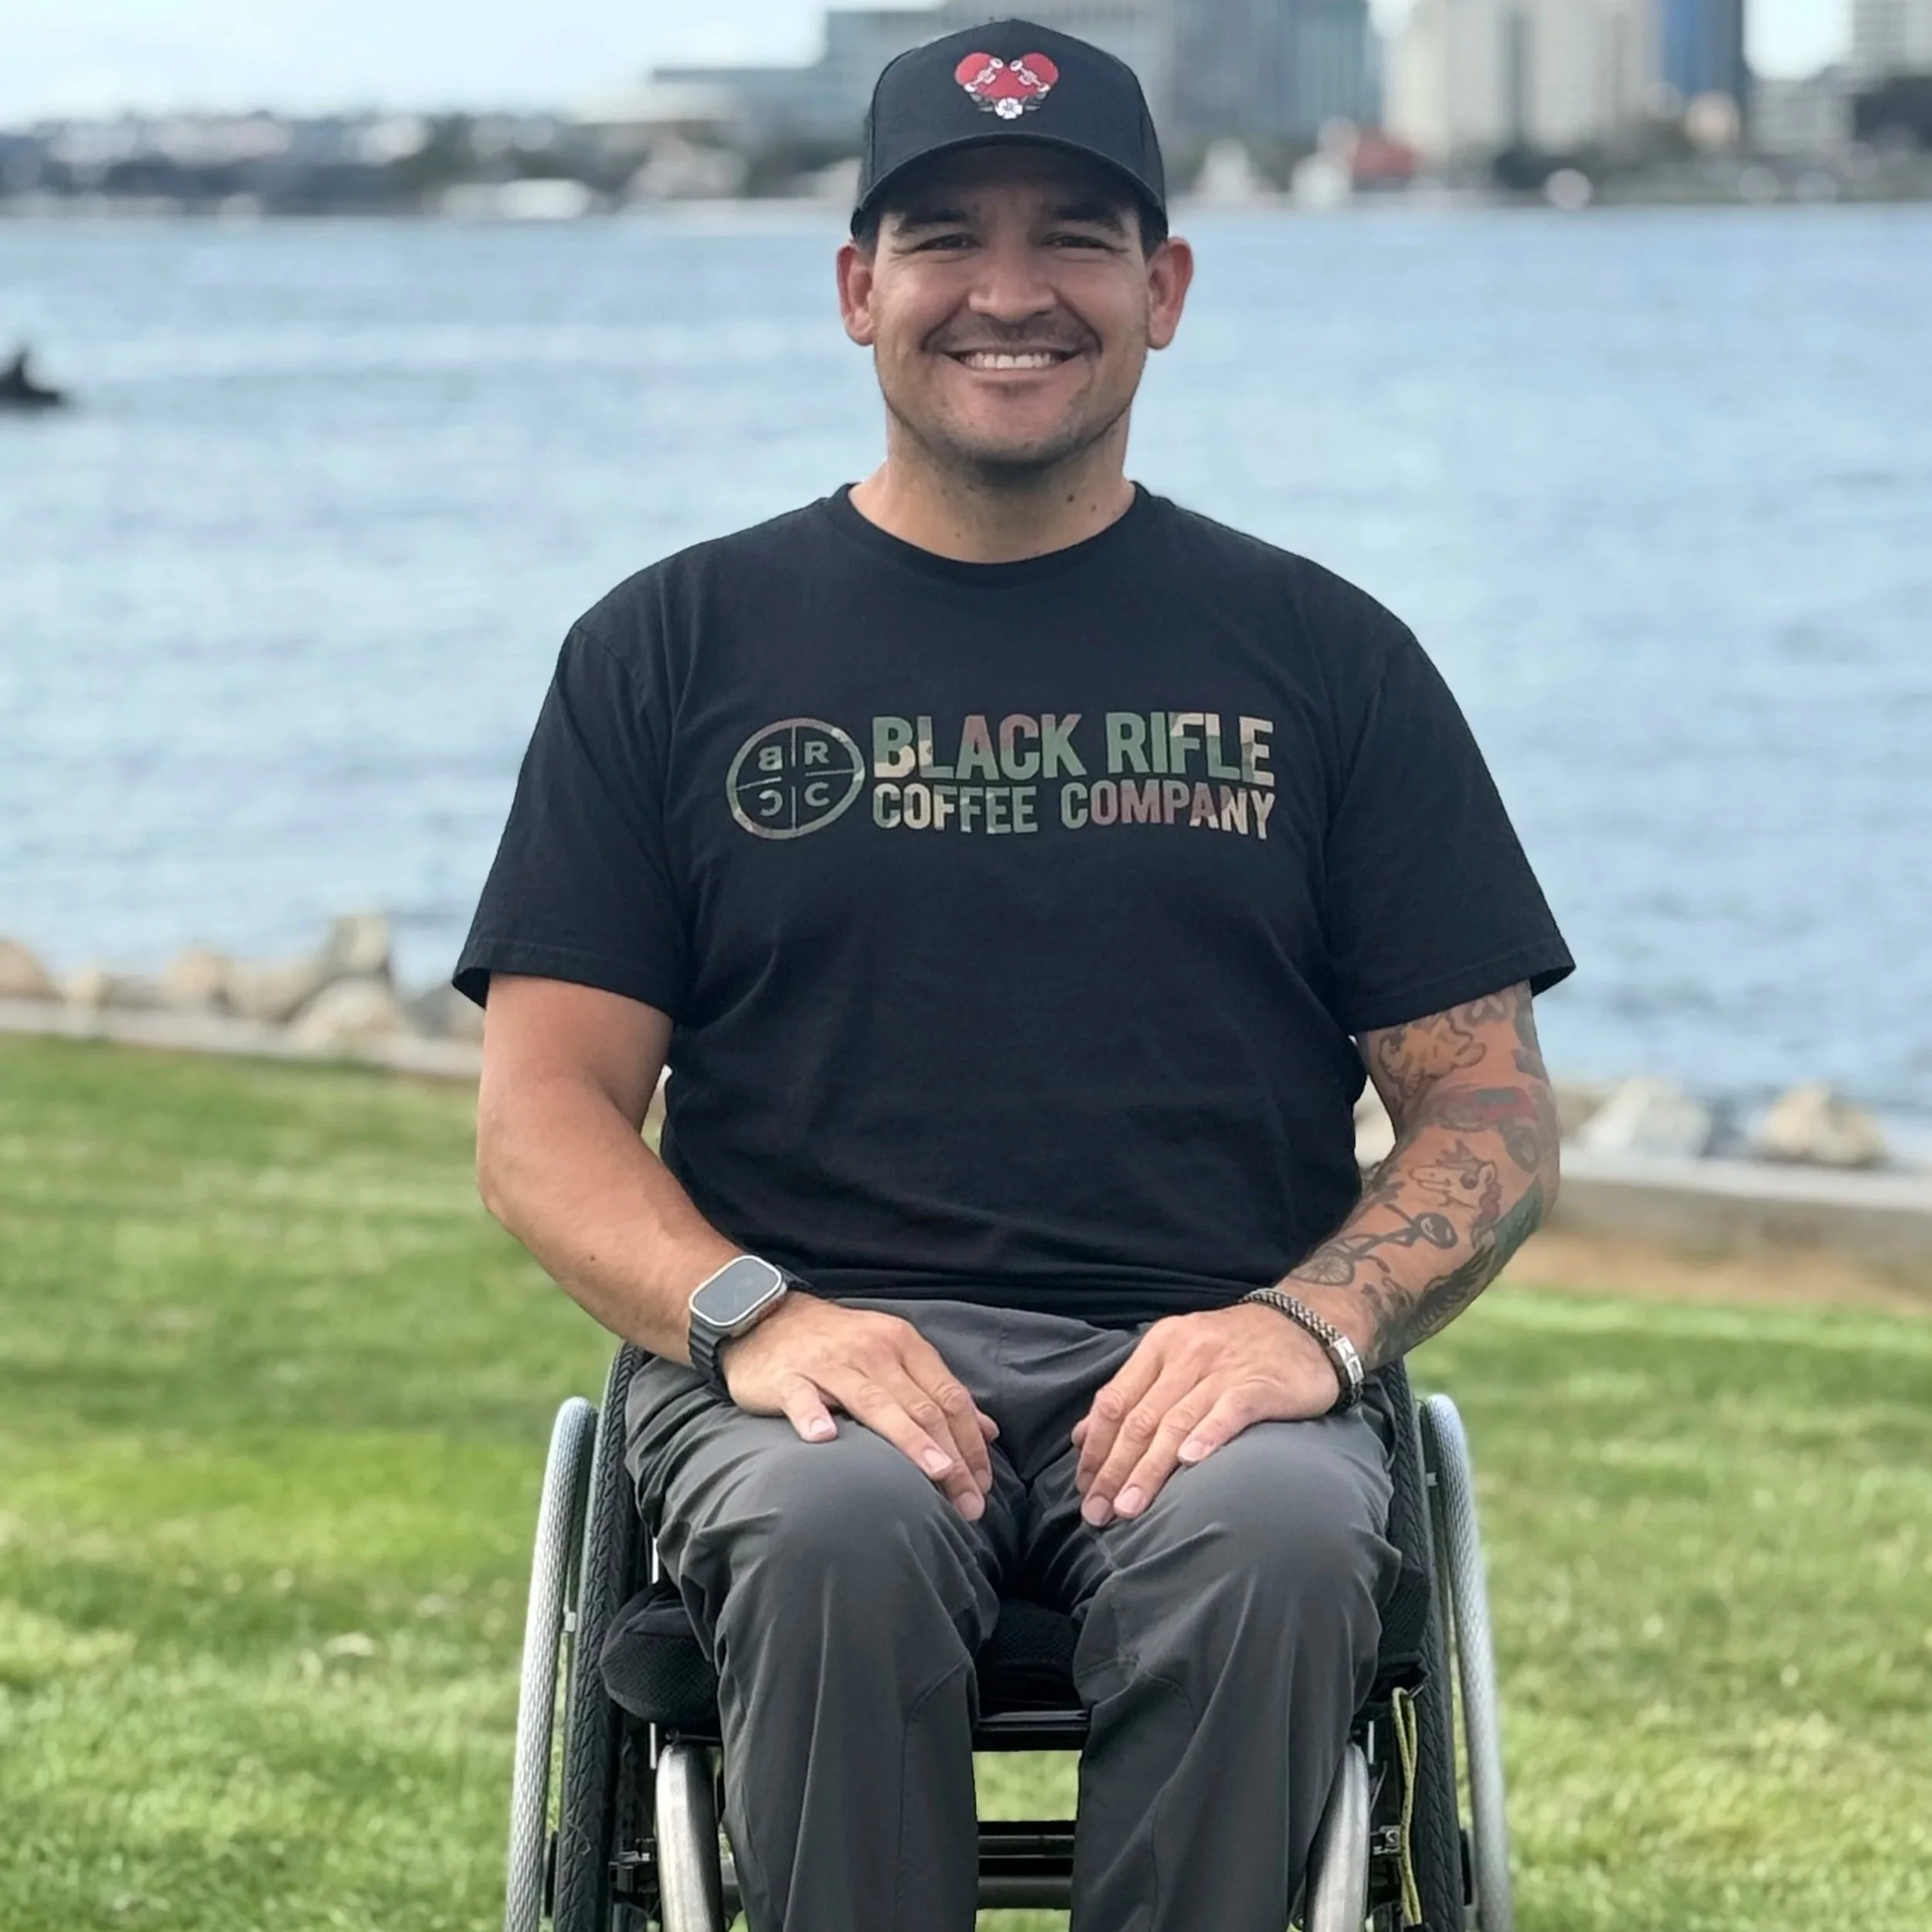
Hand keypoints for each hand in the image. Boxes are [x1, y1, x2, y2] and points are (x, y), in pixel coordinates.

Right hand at [722, 1294, 998, 1519]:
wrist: (767, 1317)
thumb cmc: (839, 1345)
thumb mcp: (895, 1356)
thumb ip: (938, 1391)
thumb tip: (988, 1430)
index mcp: (903, 1345)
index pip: (949, 1396)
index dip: (971, 1442)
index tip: (983, 1485)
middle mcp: (873, 1351)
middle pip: (921, 1407)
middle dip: (952, 1458)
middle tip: (970, 1504)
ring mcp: (829, 1363)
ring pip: (875, 1403)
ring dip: (908, 1439)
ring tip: (935, 1472)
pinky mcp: (788, 1376)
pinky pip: (803, 1397)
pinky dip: (813, 1415)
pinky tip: (825, 1438)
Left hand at [1071, 1304, 1340, 1526]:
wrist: (1306, 1325)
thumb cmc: (1234, 1349)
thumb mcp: (1177, 1356)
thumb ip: (1133, 1392)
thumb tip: (1082, 1435)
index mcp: (1160, 1345)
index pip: (1115, 1400)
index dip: (1096, 1447)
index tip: (1083, 1488)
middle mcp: (1187, 1354)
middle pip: (1140, 1418)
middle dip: (1114, 1469)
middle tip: (1097, 1512)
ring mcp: (1224, 1368)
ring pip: (1176, 1421)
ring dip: (1149, 1468)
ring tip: (1129, 1507)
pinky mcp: (1261, 1385)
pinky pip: (1229, 1412)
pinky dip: (1207, 1435)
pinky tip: (1189, 1462)